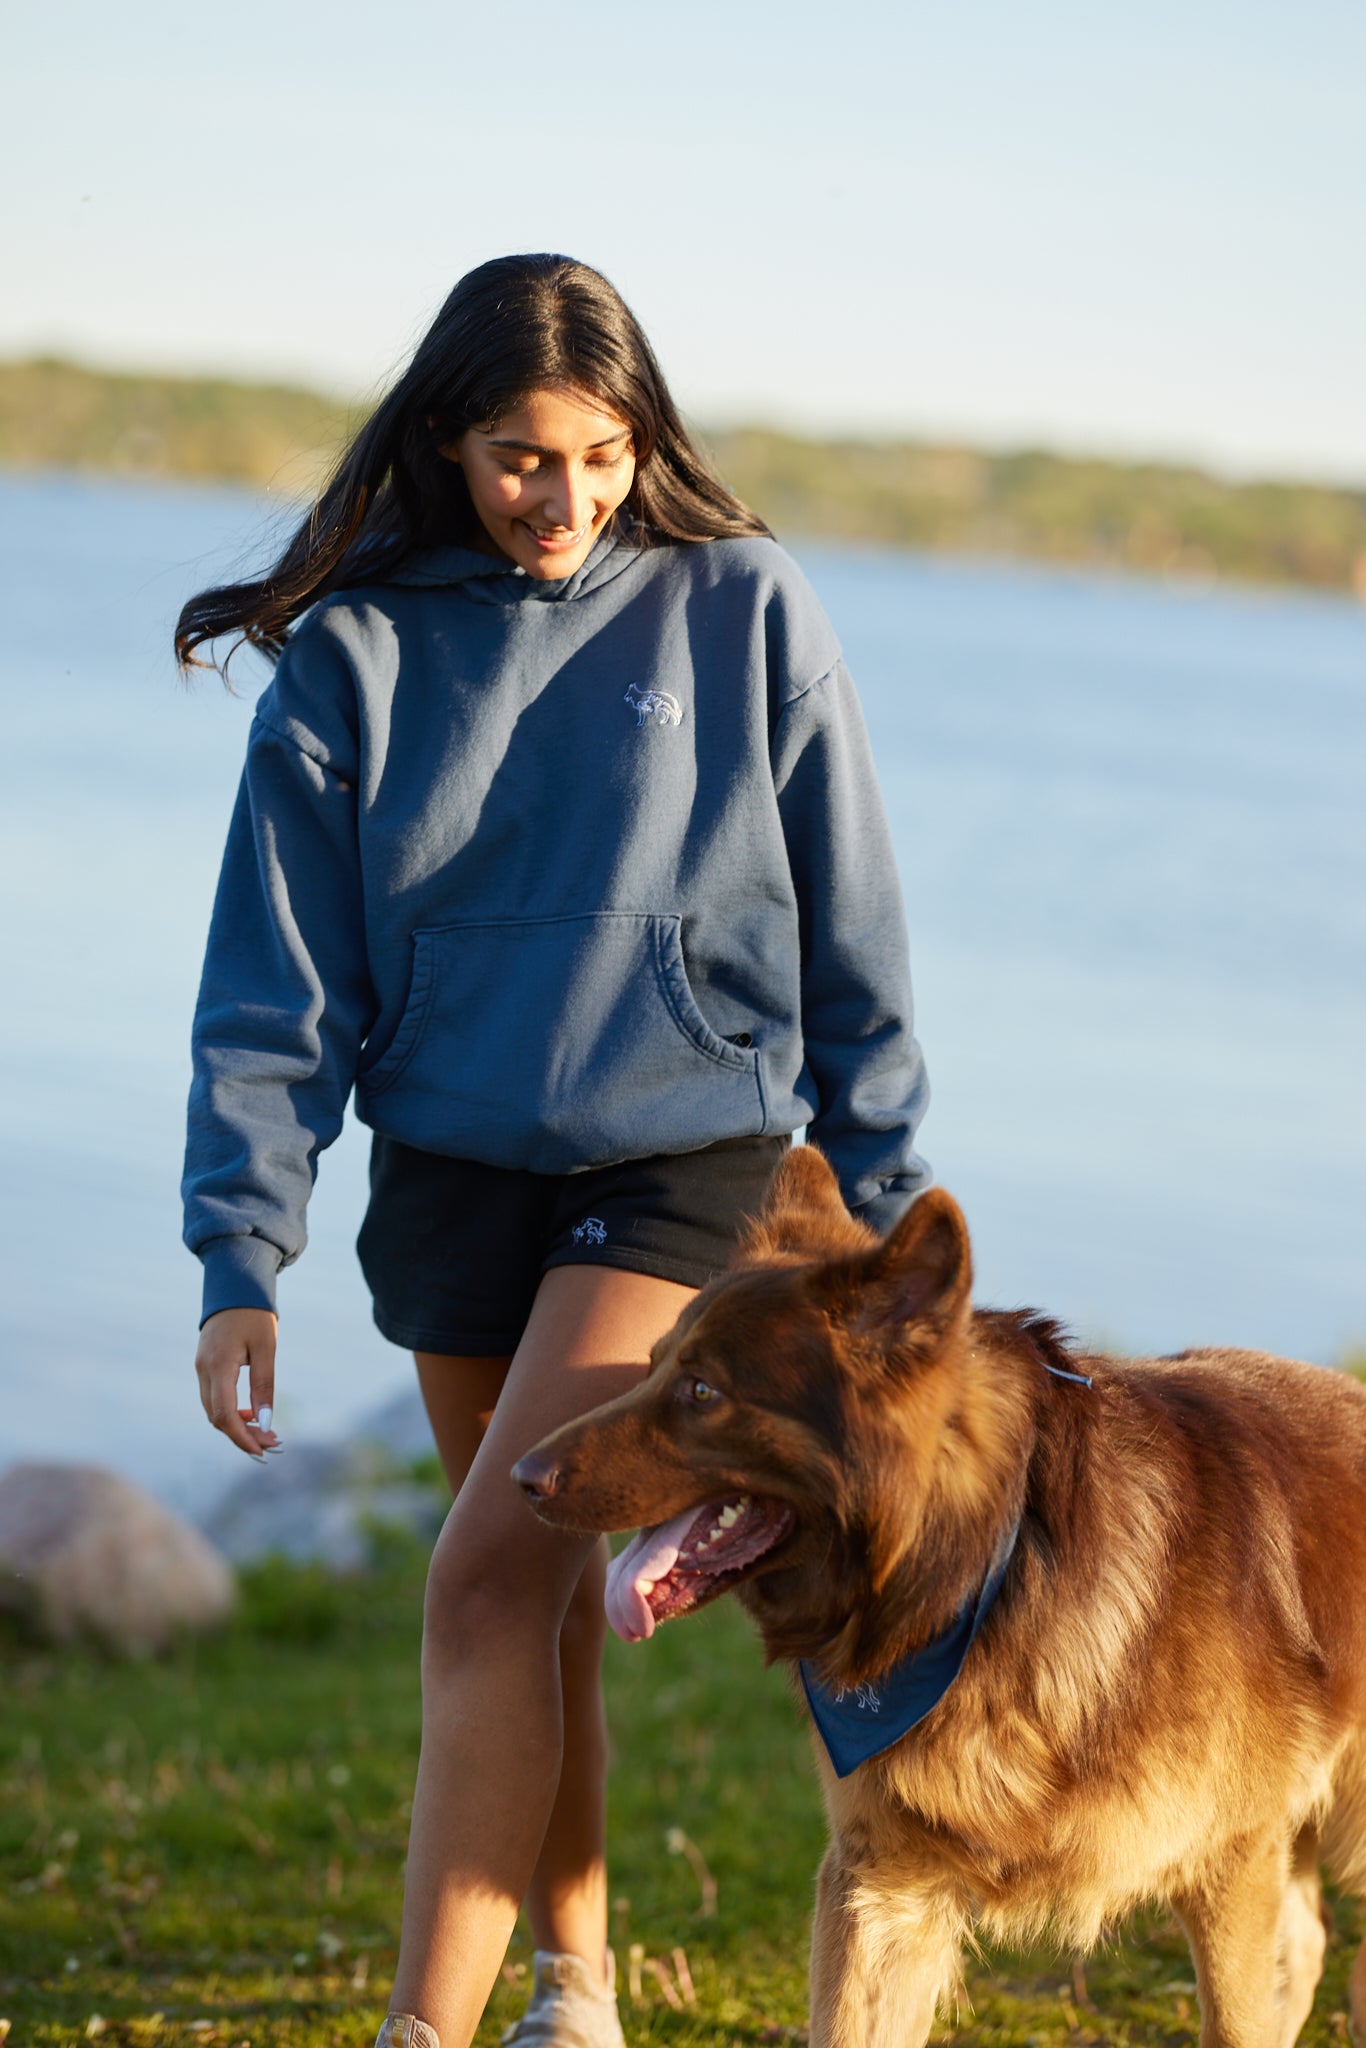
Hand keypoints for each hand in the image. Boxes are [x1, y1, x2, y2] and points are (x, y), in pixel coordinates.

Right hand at [196, 1307, 281, 1457]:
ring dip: (237, 1425)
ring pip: (214, 1410)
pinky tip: (252, 1413)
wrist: (233, 1287)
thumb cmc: (254, 1315)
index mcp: (217, 1365)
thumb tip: (265, 1422)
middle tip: (272, 1443)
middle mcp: (203, 1370)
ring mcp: (200, 1368)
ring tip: (267, 1433)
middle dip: (242, 1435)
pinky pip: (214, 1398)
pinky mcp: (204, 1366)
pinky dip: (231, 1411)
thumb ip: (264, 1385)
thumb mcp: (266, 1348)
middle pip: (216, 1417)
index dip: (241, 1437)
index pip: (223, 1414)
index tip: (262, 1450)